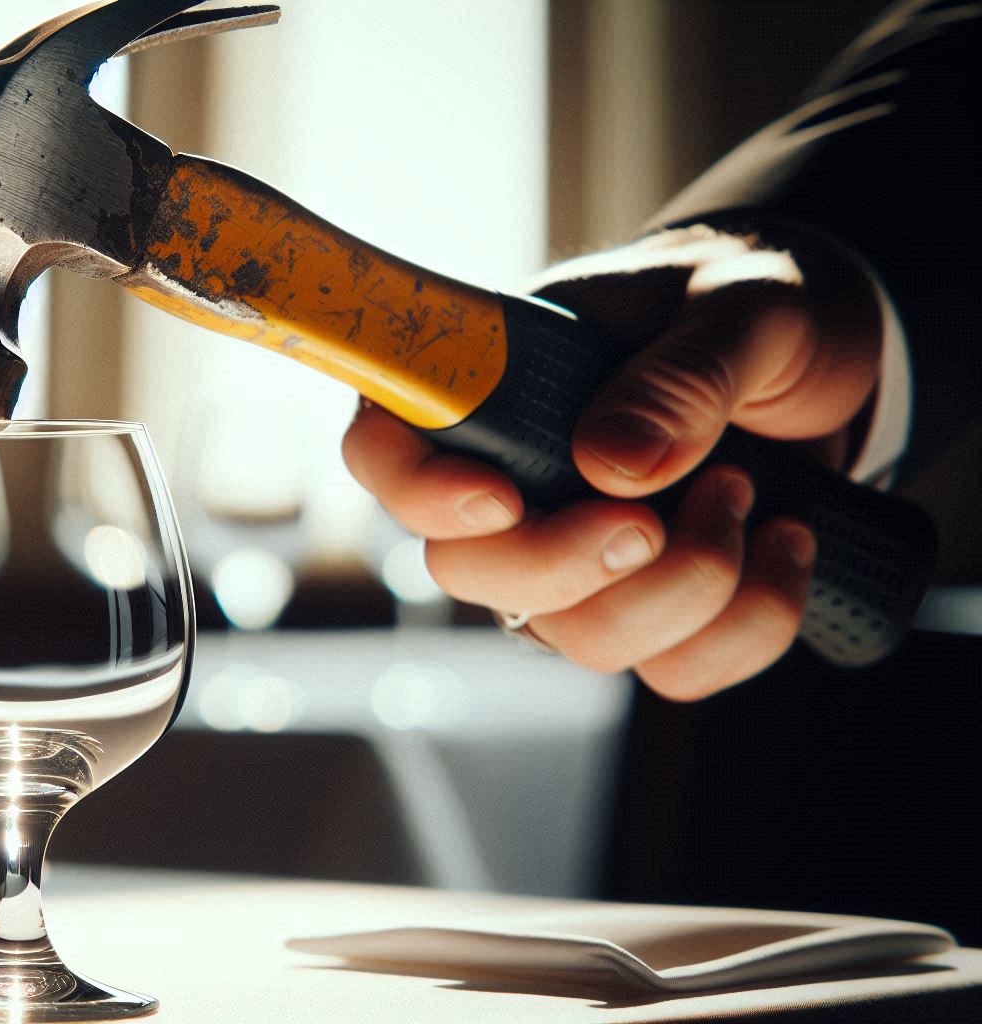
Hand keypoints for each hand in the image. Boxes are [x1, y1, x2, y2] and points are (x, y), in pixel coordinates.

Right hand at [343, 223, 883, 699]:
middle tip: (652, 517)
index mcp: (491, 383)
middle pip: (463, 572)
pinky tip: (788, 541)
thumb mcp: (742, 305)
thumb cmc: (752, 307)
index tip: (500, 499)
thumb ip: (682, 374)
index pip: (384, 449)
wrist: (825, 359)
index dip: (416, 490)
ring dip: (680, 588)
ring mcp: (572, 559)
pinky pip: (673, 671)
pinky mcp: (651, 614)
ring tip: (749, 492)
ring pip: (569, 637)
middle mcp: (510, 481)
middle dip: (563, 565)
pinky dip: (748, 623)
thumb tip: (612, 467)